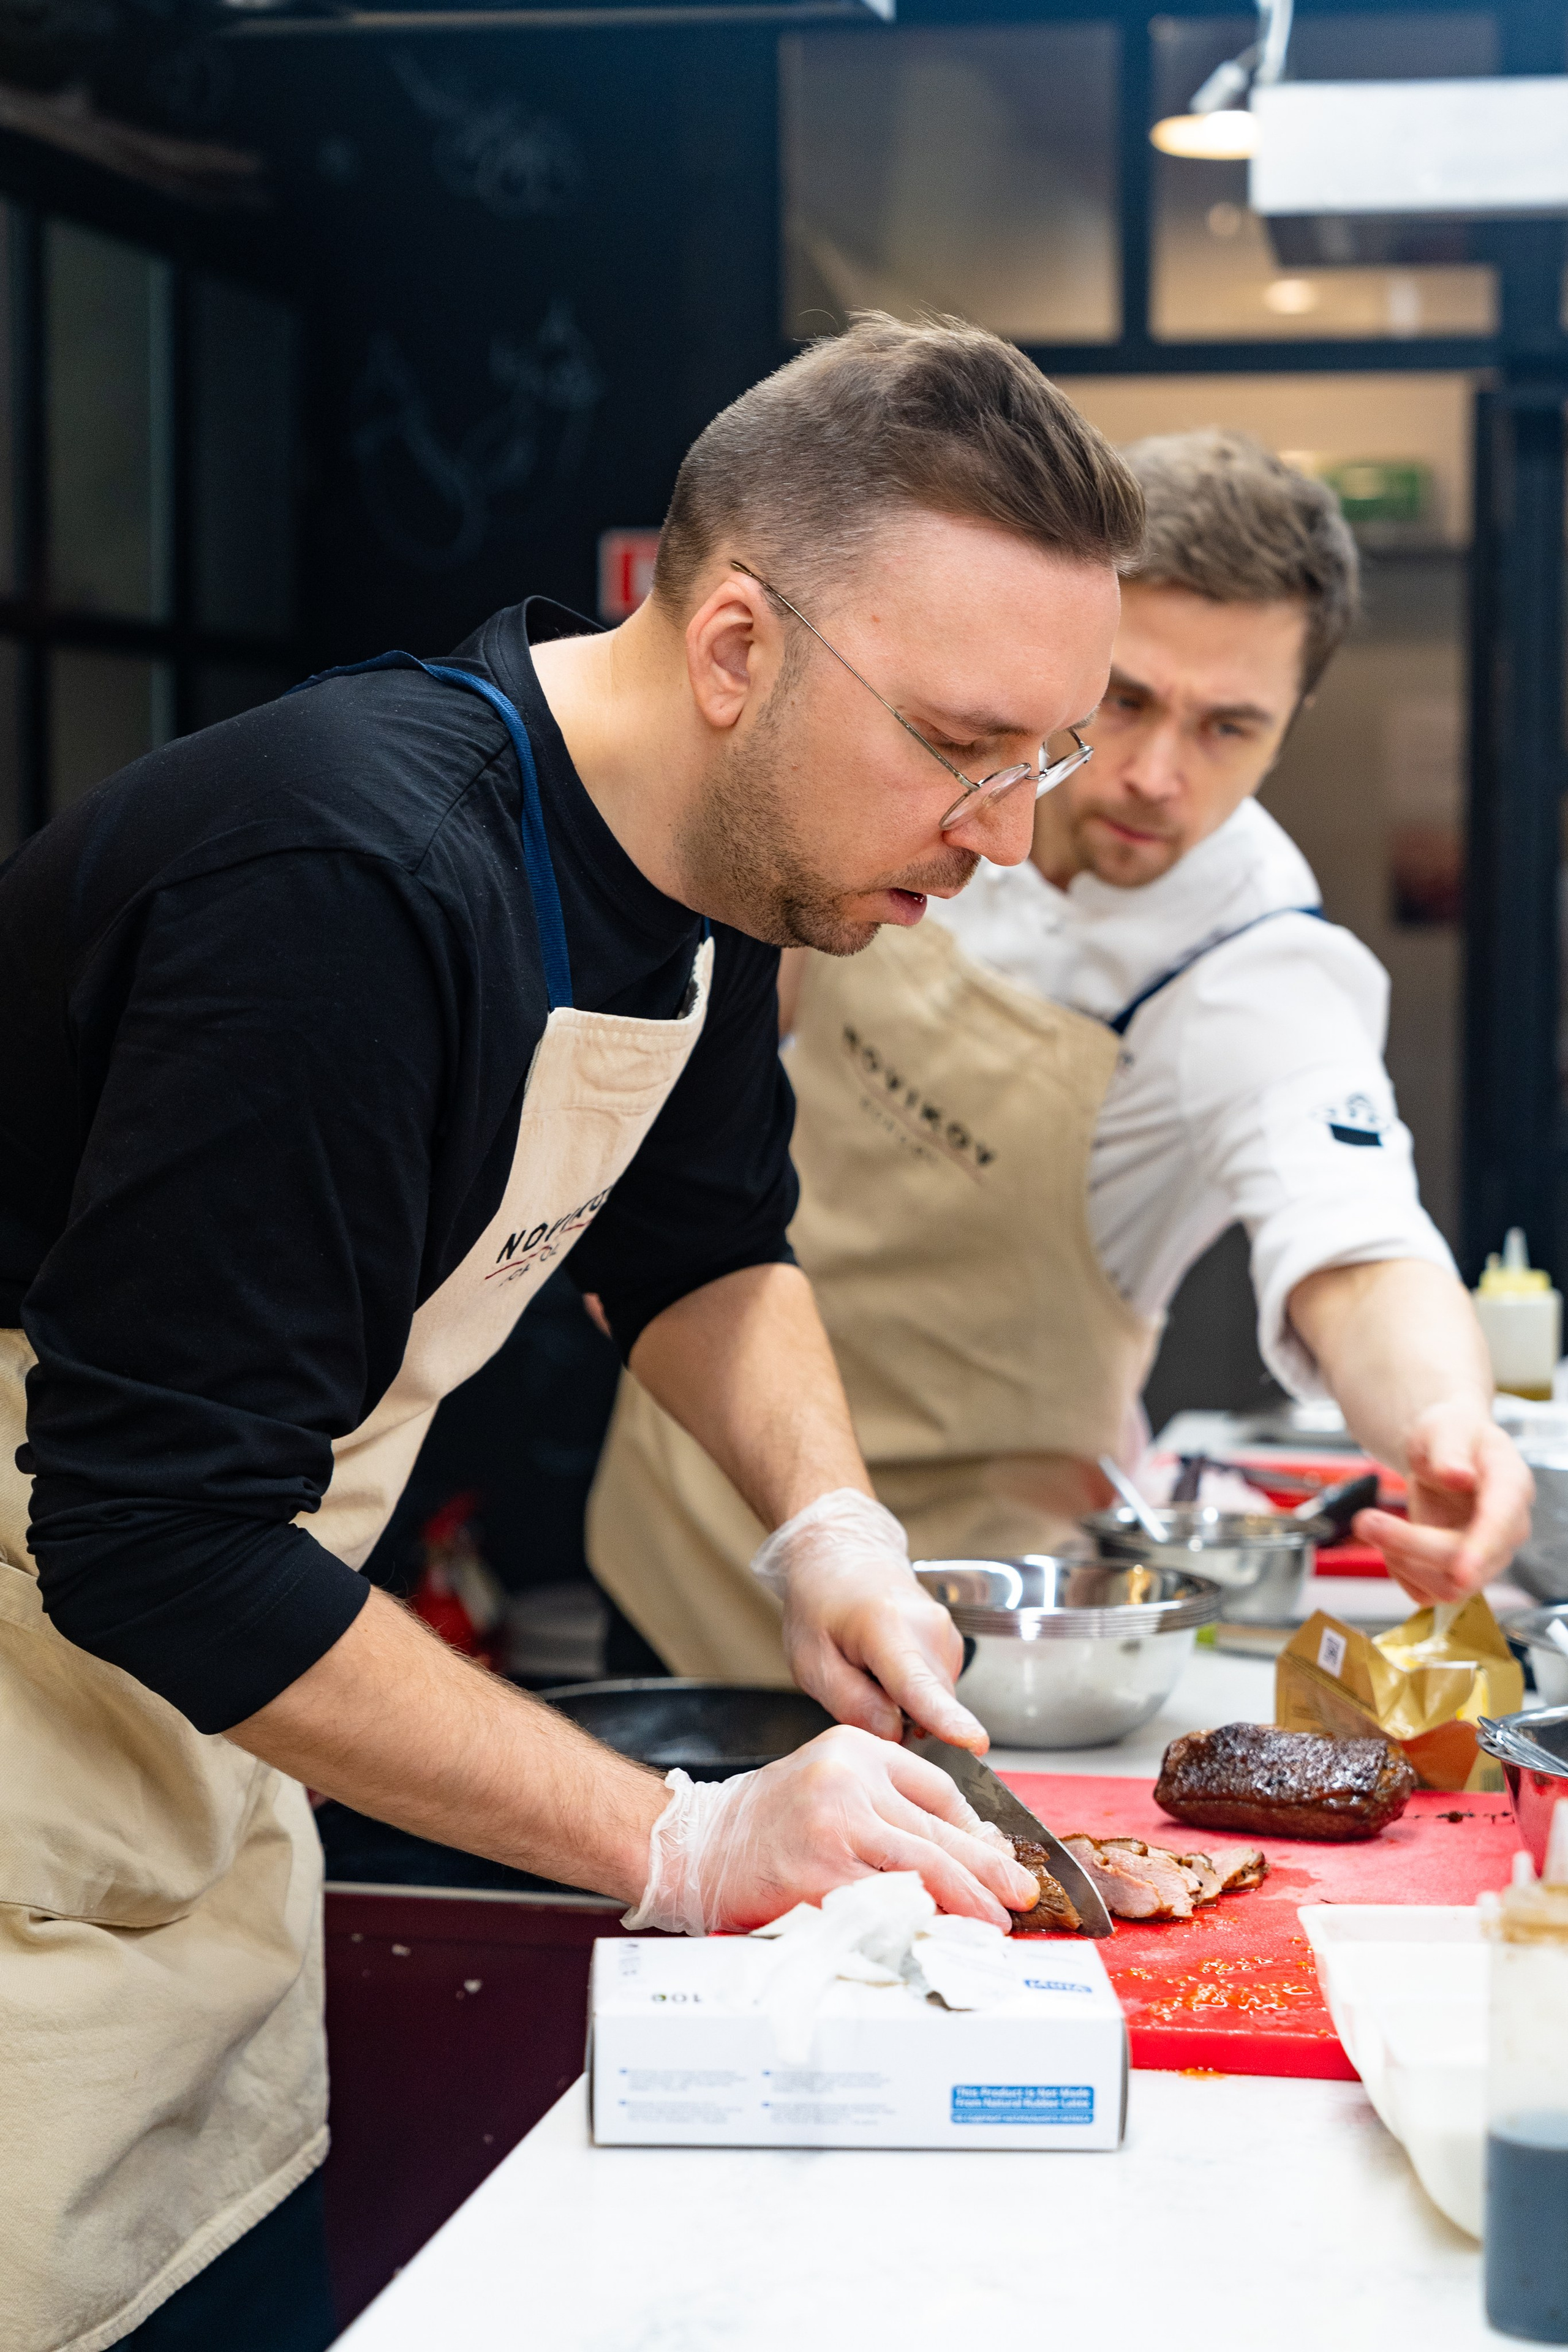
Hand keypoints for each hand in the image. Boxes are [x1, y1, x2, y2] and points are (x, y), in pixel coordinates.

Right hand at [622, 1724, 1037, 1933]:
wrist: (694, 1845)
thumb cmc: (765, 1823)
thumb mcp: (829, 1784)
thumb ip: (885, 1805)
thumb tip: (961, 1848)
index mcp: (855, 1748)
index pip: (938, 1789)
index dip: (977, 1832)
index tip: (1002, 1861)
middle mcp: (848, 1779)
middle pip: (938, 1830)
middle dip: (987, 1870)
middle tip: (1019, 1896)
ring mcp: (835, 1826)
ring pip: (922, 1866)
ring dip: (966, 1900)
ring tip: (993, 1923)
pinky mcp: (821, 1873)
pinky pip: (885, 1903)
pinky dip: (919, 1924)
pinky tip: (939, 1937)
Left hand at [751, 1488, 987, 1751]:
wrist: (842, 1559)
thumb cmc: (821, 1607)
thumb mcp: (812, 1661)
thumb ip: (851, 1703)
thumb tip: (894, 1734)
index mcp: (885, 1627)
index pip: (919, 1684)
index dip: (945, 1719)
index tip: (974, 1743)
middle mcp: (928, 1627)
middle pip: (927, 1706)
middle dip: (895, 1718)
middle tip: (855, 1686)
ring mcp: (946, 1633)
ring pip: (934, 1700)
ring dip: (902, 1704)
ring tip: (868, 1669)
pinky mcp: (953, 1644)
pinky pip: (936, 1689)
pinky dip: (912, 1691)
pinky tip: (886, 1666)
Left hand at [1353, 1398, 1533, 1603]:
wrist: (1445, 1455)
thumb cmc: (1451, 1439)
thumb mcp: (1446, 1429)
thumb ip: (1450, 1452)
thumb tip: (1457, 1476)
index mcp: (1511, 1488)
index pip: (1501, 1523)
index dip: (1482, 1548)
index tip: (1462, 1571)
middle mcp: (1505, 1533)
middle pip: (1464, 1562)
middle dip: (1410, 1545)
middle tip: (1363, 1520)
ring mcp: (1483, 1560)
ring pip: (1445, 1587)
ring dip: (1399, 1558)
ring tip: (1371, 1522)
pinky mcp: (1457, 1576)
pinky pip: (1425, 1593)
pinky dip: (1399, 1570)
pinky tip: (1392, 1540)